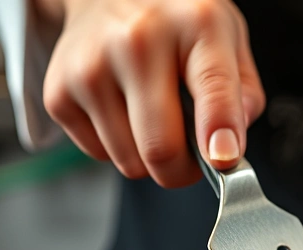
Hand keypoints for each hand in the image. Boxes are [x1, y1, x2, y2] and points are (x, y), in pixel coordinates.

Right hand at [38, 0, 264, 185]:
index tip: (223, 160)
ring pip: (130, 163)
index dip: (219, 136)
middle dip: (183, 171)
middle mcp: (138, 42)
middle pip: (161, 149)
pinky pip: (99, 155)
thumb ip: (243, 94)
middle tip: (192, 155)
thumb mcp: (227, 40)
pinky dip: (118, 147)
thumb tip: (228, 148)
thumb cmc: (175, 25)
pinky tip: (122, 110)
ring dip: (148, 159)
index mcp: (195, 25)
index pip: (212, 90)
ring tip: (153, 118)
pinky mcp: (59, 93)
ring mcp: (92, 68)